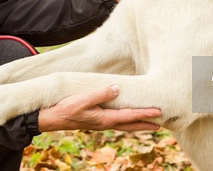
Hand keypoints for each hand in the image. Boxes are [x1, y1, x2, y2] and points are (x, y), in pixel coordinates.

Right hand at [37, 85, 160, 132]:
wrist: (51, 119)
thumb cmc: (65, 109)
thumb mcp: (82, 99)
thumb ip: (99, 94)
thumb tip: (117, 88)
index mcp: (105, 119)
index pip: (129, 116)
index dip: (145, 114)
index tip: (159, 113)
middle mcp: (105, 123)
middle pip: (130, 125)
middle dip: (145, 124)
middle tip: (161, 124)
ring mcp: (100, 123)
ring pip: (124, 125)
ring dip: (137, 124)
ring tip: (148, 123)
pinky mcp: (95, 121)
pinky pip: (116, 122)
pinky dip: (126, 121)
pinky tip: (125, 118)